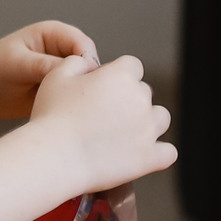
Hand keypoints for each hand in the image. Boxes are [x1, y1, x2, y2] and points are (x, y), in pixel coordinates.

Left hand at [0, 21, 98, 120]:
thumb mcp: (17, 63)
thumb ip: (44, 65)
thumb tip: (75, 70)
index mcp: (54, 34)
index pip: (83, 45)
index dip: (86, 63)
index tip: (79, 82)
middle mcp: (63, 51)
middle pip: (90, 66)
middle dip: (88, 82)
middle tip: (78, 101)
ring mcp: (64, 72)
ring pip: (86, 84)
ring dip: (81, 97)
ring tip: (69, 111)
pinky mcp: (61, 91)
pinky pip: (76, 100)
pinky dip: (74, 107)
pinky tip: (64, 117)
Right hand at [0, 54, 174, 220]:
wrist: (55, 156)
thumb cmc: (52, 115)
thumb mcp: (56, 76)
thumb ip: (77, 62)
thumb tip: (88, 62)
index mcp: (122, 75)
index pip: (132, 66)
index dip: (118, 76)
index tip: (102, 89)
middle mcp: (141, 99)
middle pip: (144, 93)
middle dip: (129, 100)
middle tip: (104, 116)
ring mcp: (148, 130)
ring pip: (161, 118)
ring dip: (147, 122)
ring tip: (124, 134)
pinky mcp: (150, 158)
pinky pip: (168, 153)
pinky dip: (158, 154)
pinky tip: (141, 155)